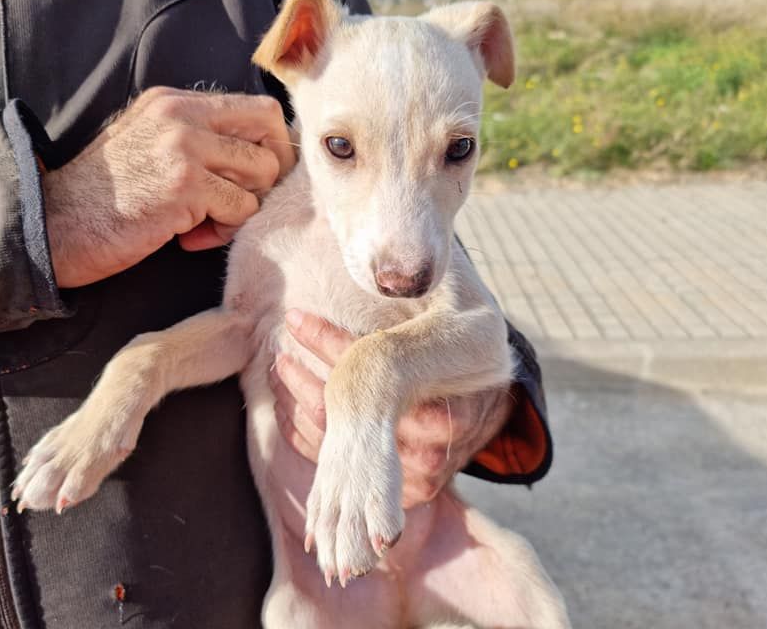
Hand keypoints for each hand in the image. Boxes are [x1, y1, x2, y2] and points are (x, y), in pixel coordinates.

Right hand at [43, 87, 293, 287]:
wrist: (53, 226)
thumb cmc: (102, 199)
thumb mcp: (148, 147)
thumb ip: (195, 140)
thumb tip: (258, 154)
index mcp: (173, 102)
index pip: (256, 107)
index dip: (270, 146)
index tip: (253, 179)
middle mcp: (182, 115)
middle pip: (270, 129)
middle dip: (269, 173)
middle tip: (241, 201)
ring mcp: (184, 146)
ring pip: (262, 172)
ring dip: (243, 208)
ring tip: (205, 223)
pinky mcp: (185, 185)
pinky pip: (241, 208)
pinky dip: (223, 231)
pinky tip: (187, 238)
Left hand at [271, 310, 513, 507]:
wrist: (490, 410)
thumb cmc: (465, 355)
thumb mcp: (455, 323)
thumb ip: (425, 300)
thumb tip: (390, 273)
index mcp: (453, 405)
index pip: (376, 371)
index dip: (330, 342)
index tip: (295, 318)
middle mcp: (433, 447)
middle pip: (351, 413)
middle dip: (306, 378)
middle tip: (276, 347)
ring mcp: (414, 475)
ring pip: (338, 441)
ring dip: (300, 402)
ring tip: (279, 367)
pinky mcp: (398, 491)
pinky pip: (338, 466)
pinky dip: (306, 434)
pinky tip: (288, 403)